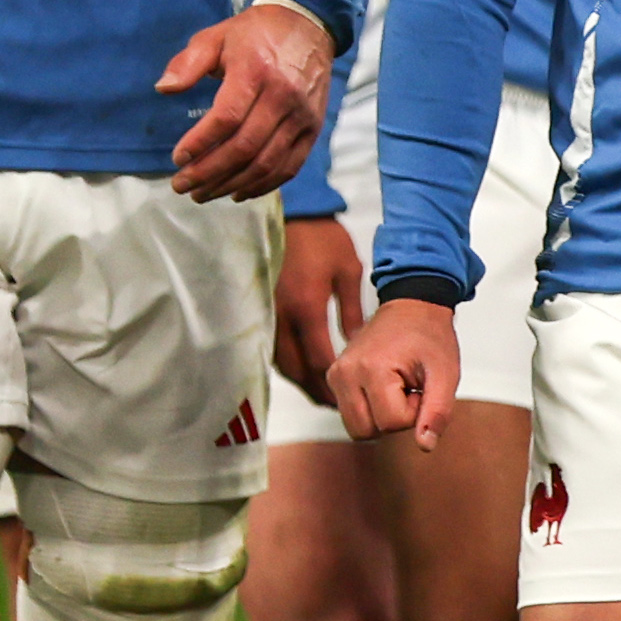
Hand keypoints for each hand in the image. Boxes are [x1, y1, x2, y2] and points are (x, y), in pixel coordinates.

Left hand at [161, 0, 334, 201]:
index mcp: (255, 72)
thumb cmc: (254, 34)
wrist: (309, 26)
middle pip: (244, 147)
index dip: (200, 143)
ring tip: (203, 193)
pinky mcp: (313, 129)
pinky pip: (290, 166)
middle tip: (182, 185)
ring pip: (266, 163)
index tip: (177, 158)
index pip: (227, 118)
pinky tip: (239, 192)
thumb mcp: (215, 37)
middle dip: (209, 173)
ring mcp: (302, 116)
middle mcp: (283, 97)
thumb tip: (164, 89)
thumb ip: (188, 63)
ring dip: (232, 184)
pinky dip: (263, 185)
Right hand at [275, 215, 366, 394]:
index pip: (318, 358)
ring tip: (322, 396)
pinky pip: (272, 347)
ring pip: (280, 361)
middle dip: (314, 390)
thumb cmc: (326, 240)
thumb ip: (352, 311)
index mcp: (307, 307)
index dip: (332, 383)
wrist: (295, 214)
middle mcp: (283, 314)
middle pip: (295, 367)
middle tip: (335, 407)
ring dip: (300, 380)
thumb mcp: (349, 272)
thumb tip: (356, 346)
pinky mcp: (264, 307)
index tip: (348, 399)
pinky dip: (288, 364)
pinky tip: (303, 371)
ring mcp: (269, 312)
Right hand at [329, 295, 462, 449]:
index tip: (421, 387)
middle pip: (366, 431)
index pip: (391, 423)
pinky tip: (384, 387)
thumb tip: (425, 445)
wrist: (413, 306)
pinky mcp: (333, 377)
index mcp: (371, 369)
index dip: (414, 412)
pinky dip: (370, 409)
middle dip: (394, 419)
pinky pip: (351, 414)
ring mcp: (335, 374)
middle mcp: (344, 373)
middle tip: (409, 389)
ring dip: (381, 416)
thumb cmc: (430, 336)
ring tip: (396, 388)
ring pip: (356, 428)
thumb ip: (438, 412)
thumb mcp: (445, 374)